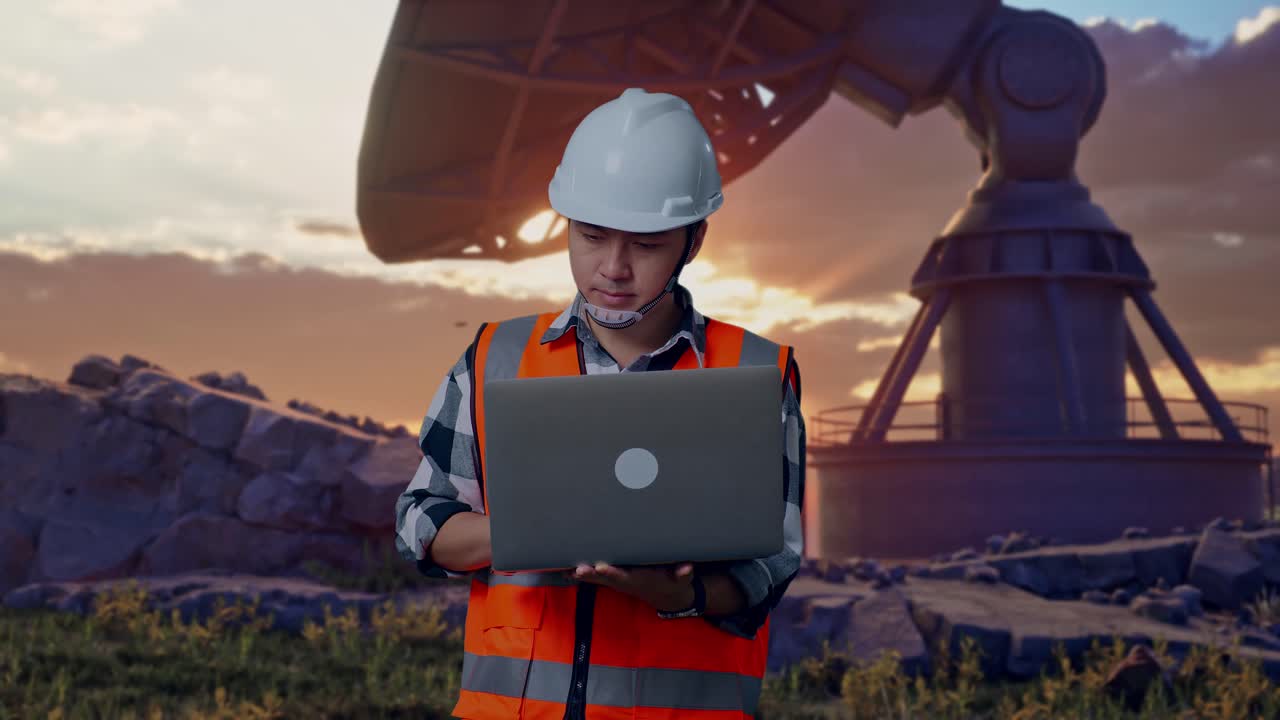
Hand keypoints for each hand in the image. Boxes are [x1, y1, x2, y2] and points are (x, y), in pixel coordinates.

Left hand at [565, 561, 695, 612]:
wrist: (667, 597)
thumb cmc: (673, 582)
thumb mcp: (681, 579)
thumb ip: (683, 573)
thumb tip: (687, 568)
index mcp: (638, 580)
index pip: (623, 576)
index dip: (612, 572)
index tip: (601, 567)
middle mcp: (624, 582)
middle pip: (604, 578)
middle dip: (590, 574)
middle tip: (576, 569)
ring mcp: (616, 581)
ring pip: (595, 578)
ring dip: (579, 575)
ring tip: (563, 569)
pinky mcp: (613, 579)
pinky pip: (594, 576)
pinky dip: (579, 574)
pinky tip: (563, 570)